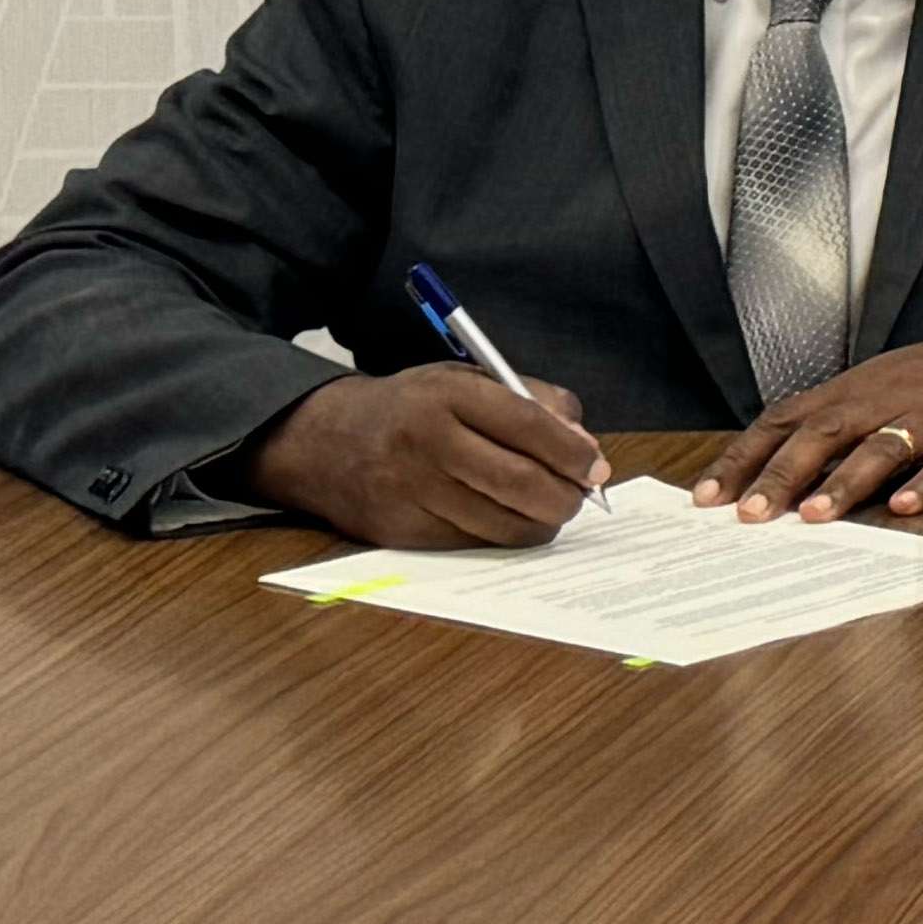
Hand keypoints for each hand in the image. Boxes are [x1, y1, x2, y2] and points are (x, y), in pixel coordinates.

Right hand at [244, 366, 604, 546]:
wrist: (325, 441)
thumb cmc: (416, 408)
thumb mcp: (470, 380)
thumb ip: (535, 403)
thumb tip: (586, 450)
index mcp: (449, 394)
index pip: (528, 425)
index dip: (572, 452)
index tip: (597, 467)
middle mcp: (426, 441)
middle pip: (518, 482)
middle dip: (564, 497)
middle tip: (580, 498)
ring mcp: (408, 491)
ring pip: (498, 522)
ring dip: (538, 523)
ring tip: (549, 511)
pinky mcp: (397, 531)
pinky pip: (469, 543)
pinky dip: (500, 537)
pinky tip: (508, 522)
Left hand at [693, 310, 922, 524]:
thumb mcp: (885, 385)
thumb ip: (837, 423)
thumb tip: (777, 473)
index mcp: (858, 388)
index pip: (787, 420)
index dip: (745, 457)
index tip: (707, 497)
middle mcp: (887, 399)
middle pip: (825, 433)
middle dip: (782, 474)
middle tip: (748, 514)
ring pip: (881, 447)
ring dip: (846, 482)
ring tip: (815, 515)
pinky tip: (906, 507)